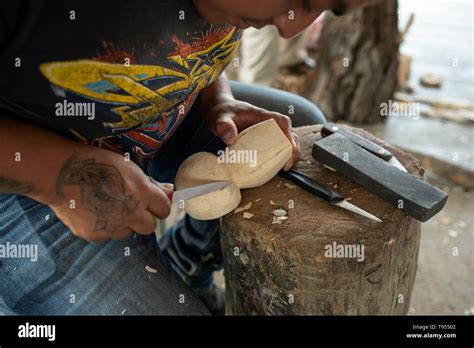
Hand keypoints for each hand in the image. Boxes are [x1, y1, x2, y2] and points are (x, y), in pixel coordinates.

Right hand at [49, 147, 172, 242]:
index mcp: (143, 194)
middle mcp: (131, 213)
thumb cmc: (96, 164)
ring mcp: (113, 226)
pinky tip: (93, 211)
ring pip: (127, 232)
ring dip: (123, 223)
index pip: (164, 209)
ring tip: (108, 207)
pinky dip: (103, 226)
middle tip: (131, 207)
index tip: (153, 203)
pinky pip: (106, 234)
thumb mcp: (128, 167)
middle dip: (144, 218)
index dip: (159, 206)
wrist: (61, 174)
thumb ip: (150, 184)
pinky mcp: (95, 234)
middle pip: (149, 227)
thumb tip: (169, 191)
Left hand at [204, 99, 300, 170]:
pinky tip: (276, 168)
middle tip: (287, 165)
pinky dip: (281, 157)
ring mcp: (268, 132)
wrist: (220, 112)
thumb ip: (224, 126)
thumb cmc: (223, 113)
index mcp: (262, 116)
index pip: (282, 121)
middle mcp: (269, 124)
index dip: (288, 133)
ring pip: (287, 142)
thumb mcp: (220, 119)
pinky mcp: (264, 141)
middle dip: (293, 149)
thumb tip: (230, 139)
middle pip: (290, 134)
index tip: (289, 146)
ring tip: (285, 168)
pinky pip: (278, 148)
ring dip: (290, 154)